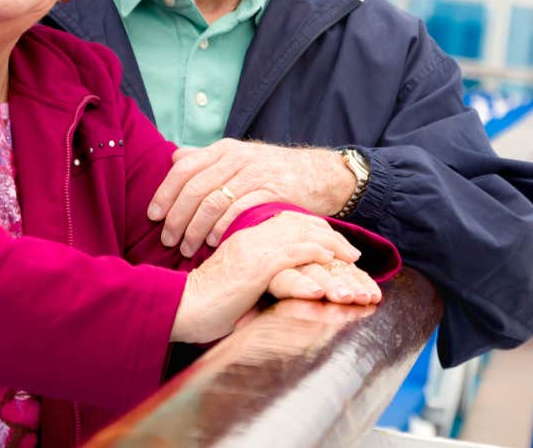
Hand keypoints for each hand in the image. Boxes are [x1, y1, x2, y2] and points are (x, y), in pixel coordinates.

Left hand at [150, 139, 356, 255]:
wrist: (319, 174)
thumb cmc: (273, 171)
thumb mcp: (239, 157)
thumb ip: (206, 158)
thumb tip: (175, 157)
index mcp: (224, 149)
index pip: (183, 168)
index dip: (164, 192)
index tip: (153, 215)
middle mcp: (237, 158)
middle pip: (194, 189)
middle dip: (176, 217)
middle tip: (167, 240)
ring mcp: (254, 175)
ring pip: (213, 203)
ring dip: (195, 229)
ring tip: (187, 248)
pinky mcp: (271, 193)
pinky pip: (238, 212)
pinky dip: (221, 229)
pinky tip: (213, 242)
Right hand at [170, 211, 360, 343]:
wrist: (180, 308)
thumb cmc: (203, 304)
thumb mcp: (232, 281)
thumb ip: (252, 274)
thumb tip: (268, 284)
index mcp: (245, 238)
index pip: (287, 223)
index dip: (314, 231)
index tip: (334, 243)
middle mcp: (251, 237)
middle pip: (299, 225)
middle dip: (329, 236)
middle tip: (352, 251)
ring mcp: (254, 249)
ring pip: (302, 236)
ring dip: (331, 246)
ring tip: (352, 257)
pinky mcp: (256, 265)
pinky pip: (294, 252)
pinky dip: (316, 253)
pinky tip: (333, 260)